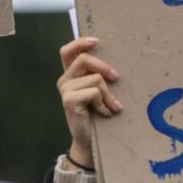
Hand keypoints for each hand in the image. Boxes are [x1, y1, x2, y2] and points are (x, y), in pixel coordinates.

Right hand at [57, 37, 122, 170]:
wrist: (89, 141)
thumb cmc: (97, 115)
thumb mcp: (98, 92)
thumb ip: (99, 77)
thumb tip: (116, 66)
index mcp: (70, 75)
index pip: (67, 51)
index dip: (80, 43)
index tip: (97, 41)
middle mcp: (65, 80)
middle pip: (84, 59)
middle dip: (104, 67)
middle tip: (117, 78)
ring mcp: (65, 90)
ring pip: (95, 78)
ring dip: (108, 94)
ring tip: (112, 106)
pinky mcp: (69, 100)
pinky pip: (94, 92)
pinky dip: (104, 103)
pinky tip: (105, 113)